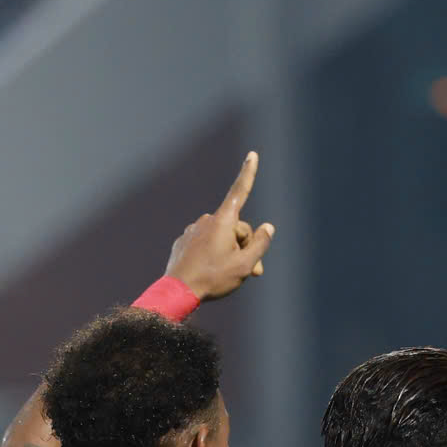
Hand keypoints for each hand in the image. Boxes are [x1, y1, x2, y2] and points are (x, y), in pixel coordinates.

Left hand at [164, 151, 276, 301]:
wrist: (177, 292)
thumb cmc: (213, 278)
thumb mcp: (244, 265)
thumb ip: (260, 244)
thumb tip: (268, 228)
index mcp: (223, 221)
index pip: (240, 192)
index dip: (248, 173)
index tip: (252, 155)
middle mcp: (207, 221)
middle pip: (237, 227)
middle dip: (246, 246)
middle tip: (252, 271)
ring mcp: (193, 230)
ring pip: (221, 237)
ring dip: (230, 252)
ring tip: (229, 274)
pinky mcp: (183, 242)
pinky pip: (204, 244)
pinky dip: (212, 255)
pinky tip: (208, 271)